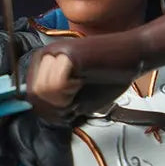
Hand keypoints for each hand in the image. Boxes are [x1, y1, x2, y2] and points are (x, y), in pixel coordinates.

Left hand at [26, 33, 146, 120]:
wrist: (133, 58)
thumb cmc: (108, 79)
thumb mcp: (76, 99)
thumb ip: (55, 105)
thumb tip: (38, 113)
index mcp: (42, 67)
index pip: (31, 99)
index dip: (51, 111)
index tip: (71, 106)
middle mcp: (43, 56)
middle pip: (34, 96)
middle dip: (57, 106)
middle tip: (78, 95)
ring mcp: (53, 52)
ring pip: (43, 90)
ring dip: (65, 97)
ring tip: (81, 84)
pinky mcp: (66, 53)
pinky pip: (55, 83)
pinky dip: (70, 89)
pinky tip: (83, 79)